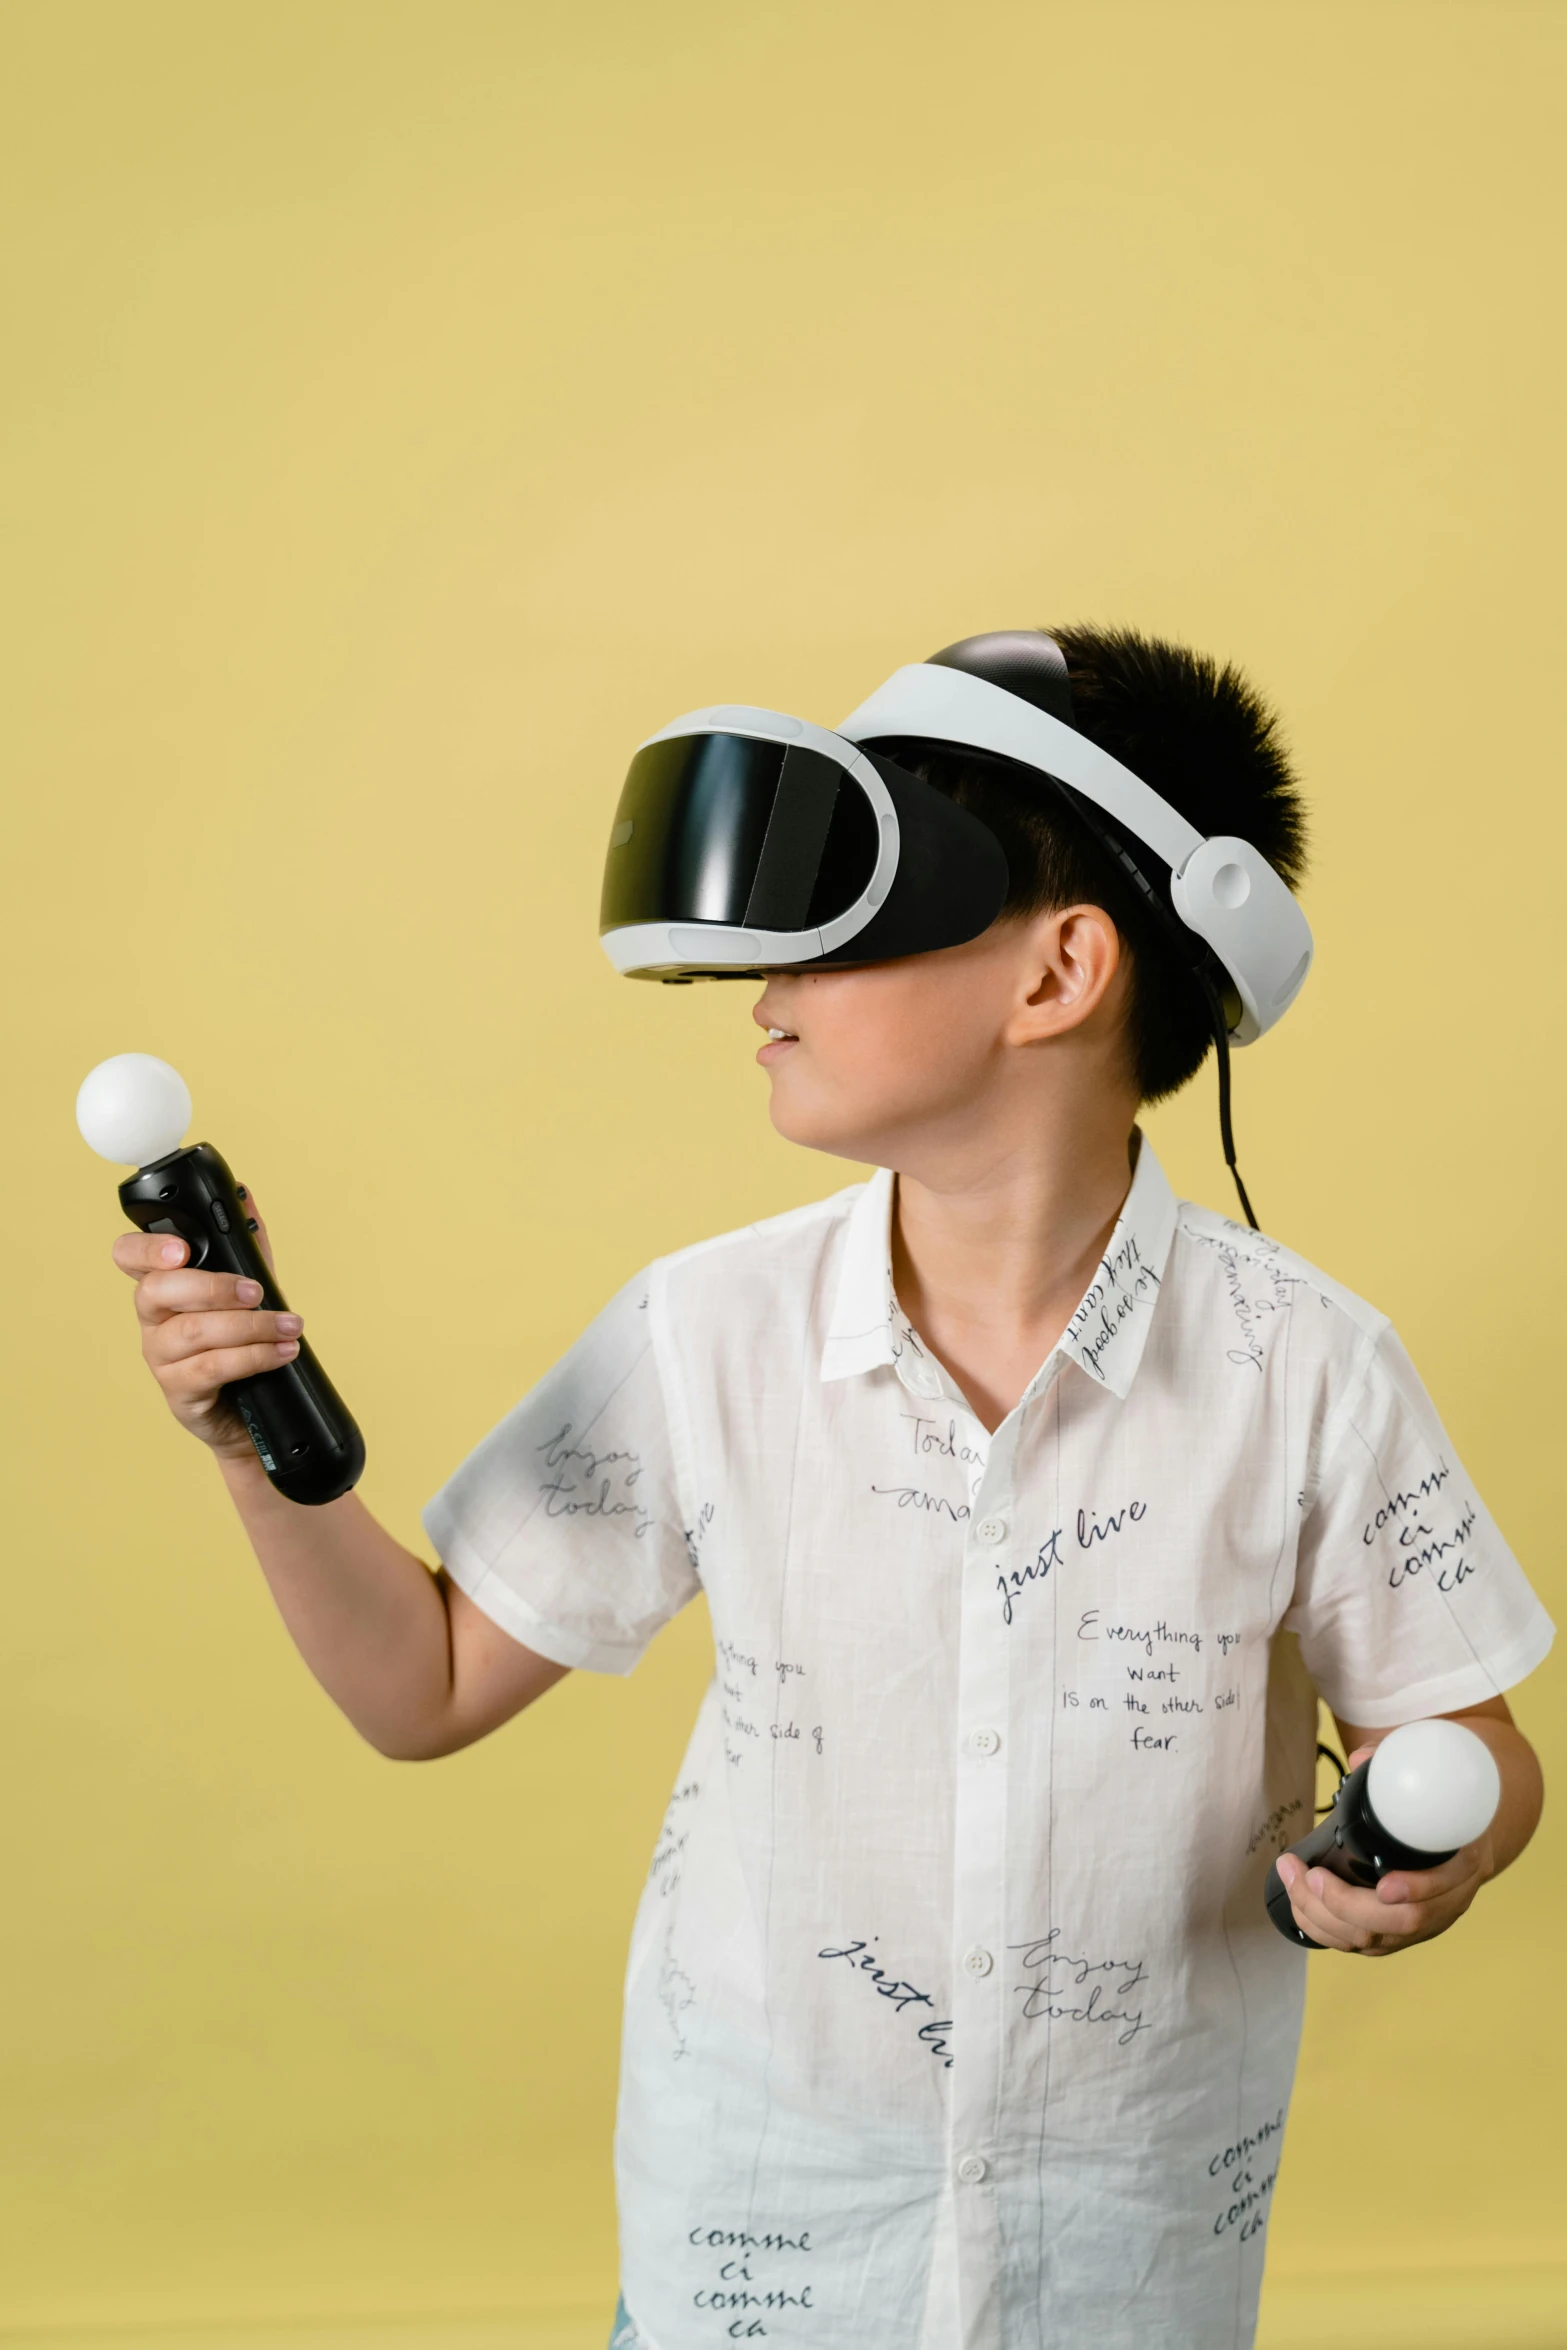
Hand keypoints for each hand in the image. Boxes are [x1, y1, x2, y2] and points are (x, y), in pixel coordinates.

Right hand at [111, 1193, 301, 1459]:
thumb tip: (245, 1198)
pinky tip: (281, 1352)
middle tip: (256, 1291)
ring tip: (288, 1326)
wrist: (251, 1413)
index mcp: (162, 1286)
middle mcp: (153, 1320)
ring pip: (192, 1332)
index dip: (146, 1249)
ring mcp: (160, 1357)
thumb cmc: (241, 1344)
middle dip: (212, 1286)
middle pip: (157, 1291)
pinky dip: (253, 1357)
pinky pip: (210, 1368)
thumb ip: (246, 1248)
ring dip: (249, 1326)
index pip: (128, 1257)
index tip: (181, 1249)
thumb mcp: (248, 1291)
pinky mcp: (178, 1392)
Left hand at [1274, 1746, 1493, 1954]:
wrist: (1463, 1831)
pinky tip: (1301, 1905)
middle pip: (1402, 1922)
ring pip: (1377, 1939)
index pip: (1447, 1884)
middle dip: (1346, 1904)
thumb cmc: (1440, 1801)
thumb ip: (1396, 1761)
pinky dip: (1327, 1930)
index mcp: (1466, 1858)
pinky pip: (1364, 1945)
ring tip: (1293, 1881)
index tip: (1384, 1886)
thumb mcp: (1432, 1774)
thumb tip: (1361, 1759)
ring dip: (1326, 1917)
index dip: (1417, 1889)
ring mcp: (1426, 1922)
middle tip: (1309, 1875)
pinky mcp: (1403, 1934)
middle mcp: (1450, 1899)